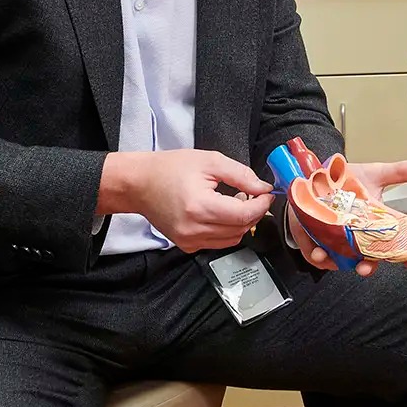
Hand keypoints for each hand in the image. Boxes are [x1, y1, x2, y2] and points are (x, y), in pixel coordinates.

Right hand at [99, 150, 273, 252]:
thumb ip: (241, 175)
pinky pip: (218, 242)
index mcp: (200, 207)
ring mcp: (189, 241)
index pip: (244, 215)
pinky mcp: (186, 245)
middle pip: (241, 229)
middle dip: (254, 212)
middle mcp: (194, 229)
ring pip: (232, 239)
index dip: (261, 205)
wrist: (139, 184)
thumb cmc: (170, 168)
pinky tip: (221, 212)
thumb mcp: (210, 161)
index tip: (266, 193)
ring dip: (241, 222)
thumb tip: (263, 188)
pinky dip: (227, 230)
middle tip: (252, 194)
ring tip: (234, 201)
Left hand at [290, 158, 406, 275]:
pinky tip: (320, 252)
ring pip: (344, 262)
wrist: (315, 177)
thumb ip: (401, 172)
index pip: (396, 245)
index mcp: (376, 225)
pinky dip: (320, 257)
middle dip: (369, 267)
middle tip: (367, 266)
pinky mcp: (317, 242)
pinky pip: (319, 257)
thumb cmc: (346, 180)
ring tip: (336, 260)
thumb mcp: (375, 174)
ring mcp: (338, 242)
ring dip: (342, 264)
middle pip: (369, 259)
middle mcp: (359, 238)